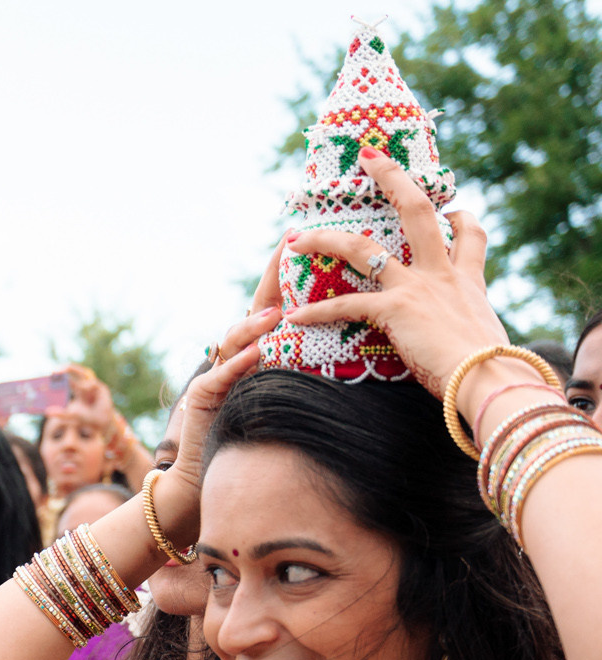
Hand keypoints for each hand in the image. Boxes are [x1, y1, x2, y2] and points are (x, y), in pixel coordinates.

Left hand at [57, 365, 115, 435]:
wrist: (102, 425)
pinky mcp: (102, 389)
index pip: (69, 379)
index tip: (51, 374)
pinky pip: (93, 383)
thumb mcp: (72, 416)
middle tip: (55, 370)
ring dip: (74, 370)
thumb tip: (47, 412)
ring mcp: (94, 387)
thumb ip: (61, 414)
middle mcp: (86, 386)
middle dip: (67, 368)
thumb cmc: (88, 419)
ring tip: (63, 371)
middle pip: (77, 372)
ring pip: (84, 373)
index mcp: (79, 391)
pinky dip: (87, 385)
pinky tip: (82, 387)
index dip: (61, 376)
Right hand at [150, 241, 285, 546]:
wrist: (210, 482)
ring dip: (256, 321)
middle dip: (271, 277)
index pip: (278, 305)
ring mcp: (217, 375)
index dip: (291, 273)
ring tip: (277, 308)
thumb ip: (309, 374)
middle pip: (254, 308)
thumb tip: (361, 354)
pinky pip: (222, 376)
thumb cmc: (261, 445)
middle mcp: (236, 358)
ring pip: (235, 339)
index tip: (312, 241)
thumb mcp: (289, 401)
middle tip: (290, 245)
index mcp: (259, 354)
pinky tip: (257, 351)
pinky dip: (240, 362)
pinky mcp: (204, 399)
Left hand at [286, 148, 505, 397]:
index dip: (462, 218)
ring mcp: (416, 287)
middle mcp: (442, 273)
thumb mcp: (486, 339)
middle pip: (416, 211)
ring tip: (296, 237)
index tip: (455, 209)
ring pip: (363, 248)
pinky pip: (346, 306)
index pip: (470, 235)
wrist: (489, 378)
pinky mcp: (396, 309)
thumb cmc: (489, 371)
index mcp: (468, 280)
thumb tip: (477, 348)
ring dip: (326, 240)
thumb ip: (471, 330)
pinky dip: (317, 313)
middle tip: (370, 156)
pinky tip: (294, 317)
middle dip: (392, 177)